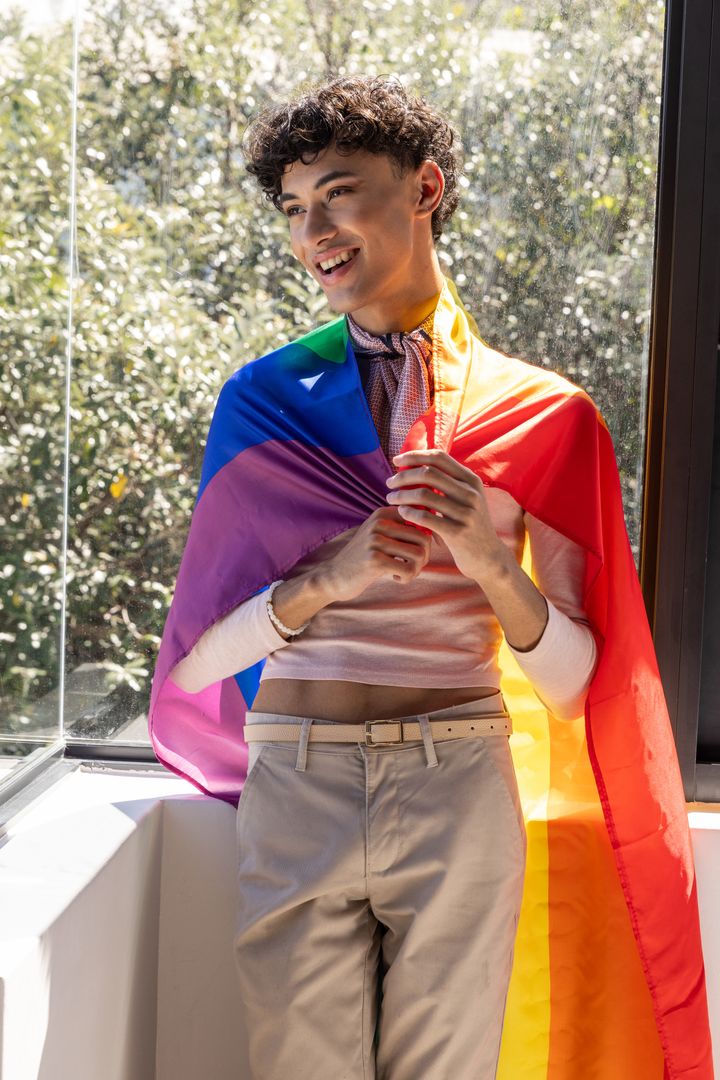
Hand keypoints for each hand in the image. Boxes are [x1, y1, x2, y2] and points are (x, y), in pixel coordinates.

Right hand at [321, 506, 432, 601]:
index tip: (421, 551)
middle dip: (425, 557)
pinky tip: (395, 578)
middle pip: (424, 537)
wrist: (334, 576)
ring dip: (417, 569)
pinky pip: (408, 570)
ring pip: (419, 554)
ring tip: (405, 573)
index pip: (422, 519)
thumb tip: (438, 530)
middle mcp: (379, 522)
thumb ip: (403, 529)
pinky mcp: (374, 560)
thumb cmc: (365, 557)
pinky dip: (407, 578)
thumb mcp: (381, 536)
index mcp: (384, 513)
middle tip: (413, 566)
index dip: (429, 538)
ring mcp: (375, 540)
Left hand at [384, 449, 503, 582]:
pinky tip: (401, 512)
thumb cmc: (469, 525)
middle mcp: (470, 493)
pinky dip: (409, 512)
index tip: (396, 460)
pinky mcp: (457, 532)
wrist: (488, 557)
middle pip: (428, 473)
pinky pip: (425, 517)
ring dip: (401, 495)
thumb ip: (448, 483)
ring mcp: (465, 513)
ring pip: (424, 494)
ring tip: (390, 498)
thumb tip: (416, 465)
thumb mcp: (466, 499)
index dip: (415, 456)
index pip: (439, 457)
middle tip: (389, 483)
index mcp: (471, 480)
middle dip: (403, 475)